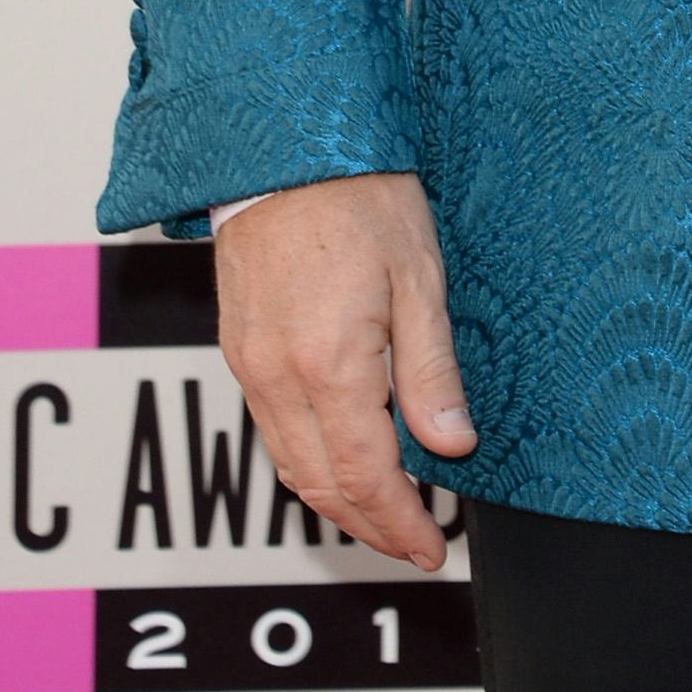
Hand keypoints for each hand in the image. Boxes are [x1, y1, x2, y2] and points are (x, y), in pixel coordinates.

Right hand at [213, 171, 476, 568]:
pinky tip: (341, 453)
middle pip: (321, 484)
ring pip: (289, 463)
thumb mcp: (418, 276)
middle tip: (415, 541)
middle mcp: (277, 377)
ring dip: (336, 499)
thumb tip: (453, 444)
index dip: (400, 523)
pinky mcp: (238, 346)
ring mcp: (249, 364)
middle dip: (369, 524)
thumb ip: (431, 369)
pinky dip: (307, 459)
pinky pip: (271, 427)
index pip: (366, 476)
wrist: (285, 143)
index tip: (432, 548)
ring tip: (385, 511)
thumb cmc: (359, 194)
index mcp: (329, 366)